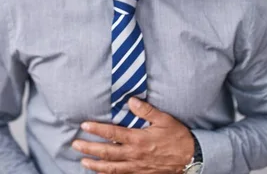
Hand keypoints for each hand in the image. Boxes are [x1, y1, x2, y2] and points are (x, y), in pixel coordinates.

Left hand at [72, 98, 193, 173]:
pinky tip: (101, 173)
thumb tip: (131, 100)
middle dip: (89, 149)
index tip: (84, 126)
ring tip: (83, 161)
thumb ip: (146, 110)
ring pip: (111, 168)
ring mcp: (137, 167)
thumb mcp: (164, 119)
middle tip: (75, 145)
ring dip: (95, 165)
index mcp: (139, 139)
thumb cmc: (177, 136)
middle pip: (107, 153)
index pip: (112, 134)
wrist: (191, 157)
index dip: (97, 130)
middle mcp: (135, 155)